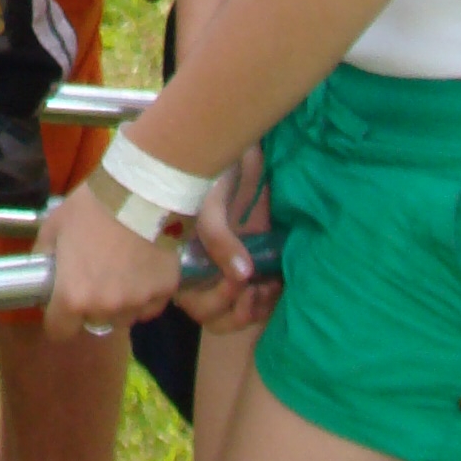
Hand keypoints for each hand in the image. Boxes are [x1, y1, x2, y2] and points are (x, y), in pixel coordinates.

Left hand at [36, 180, 183, 339]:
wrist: (141, 192)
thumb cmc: (92, 207)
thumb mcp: (54, 226)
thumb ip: (43, 256)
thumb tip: (41, 273)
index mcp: (73, 297)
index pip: (59, 331)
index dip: (57, 318)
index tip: (61, 304)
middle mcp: (105, 308)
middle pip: (94, 323)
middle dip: (91, 307)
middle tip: (94, 277)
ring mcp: (137, 303)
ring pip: (124, 317)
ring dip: (119, 303)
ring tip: (122, 272)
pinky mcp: (164, 293)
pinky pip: (150, 305)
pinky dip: (145, 294)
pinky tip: (143, 270)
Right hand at [178, 153, 281, 335]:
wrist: (230, 145)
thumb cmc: (206, 172)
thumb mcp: (206, 201)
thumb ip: (217, 237)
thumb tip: (241, 276)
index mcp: (181, 261)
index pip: (193, 304)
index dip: (216, 302)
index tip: (238, 282)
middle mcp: (203, 270)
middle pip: (215, 315)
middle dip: (238, 311)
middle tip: (256, 290)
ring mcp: (229, 266)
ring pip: (237, 309)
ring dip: (256, 308)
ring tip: (270, 289)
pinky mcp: (252, 258)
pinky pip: (258, 292)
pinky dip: (269, 295)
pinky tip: (279, 282)